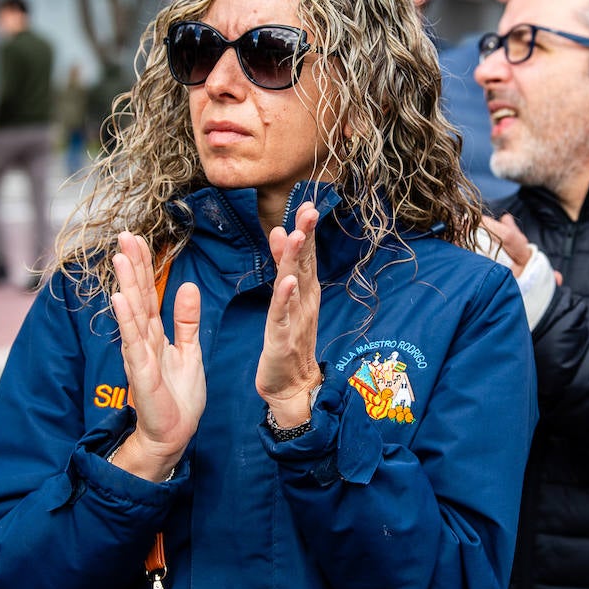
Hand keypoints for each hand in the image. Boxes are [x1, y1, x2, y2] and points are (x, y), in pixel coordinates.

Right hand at [110, 232, 205, 480]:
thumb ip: (186, 320)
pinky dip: (126, 321)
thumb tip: (186, 286)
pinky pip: (133, 343)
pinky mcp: (141, 373)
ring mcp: (139, 355)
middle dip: (132, 266)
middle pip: (137, 296)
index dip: (144, 266)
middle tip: (124, 235)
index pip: (149, 293)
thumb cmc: (179, 396)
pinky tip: (120, 301)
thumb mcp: (190, 351)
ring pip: (132, 314)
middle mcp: (144, 340)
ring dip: (126, 286)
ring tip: (121, 259)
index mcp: (156, 333)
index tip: (138, 238)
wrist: (175, 434)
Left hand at [257, 201, 323, 427]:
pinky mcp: (283, 337)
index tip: (307, 203)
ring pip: (295, 284)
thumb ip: (282, 264)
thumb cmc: (290, 341)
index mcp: (306, 290)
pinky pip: (283, 314)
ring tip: (297, 235)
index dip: (306, 229)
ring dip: (295, 260)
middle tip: (309, 209)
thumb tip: (278, 230)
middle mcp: (305, 301)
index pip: (306, 254)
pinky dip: (285, 297)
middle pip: (305, 263)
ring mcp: (296, 319)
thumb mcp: (286, 298)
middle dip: (307, 235)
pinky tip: (287, 281)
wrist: (293, 386)